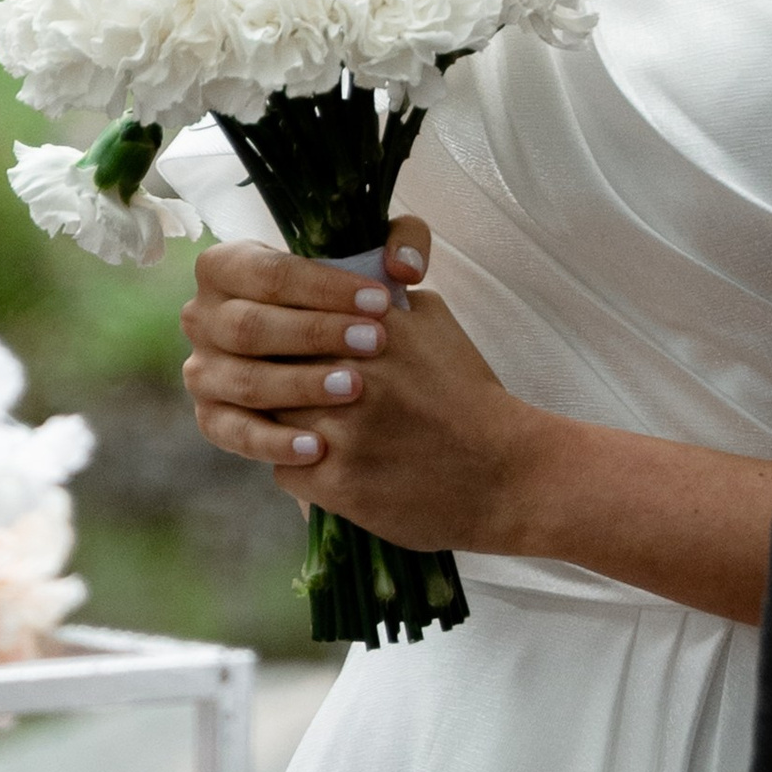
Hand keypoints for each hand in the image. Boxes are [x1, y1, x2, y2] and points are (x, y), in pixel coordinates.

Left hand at [180, 217, 525, 545]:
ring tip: (296, 425)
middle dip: (271, 377)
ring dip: (277, 423)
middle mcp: (352, 377)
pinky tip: (320, 461)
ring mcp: (341, 433)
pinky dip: (295, 466)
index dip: (280, 332)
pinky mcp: (338, 483)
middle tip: (276, 385)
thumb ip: (385, 302)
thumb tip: (344, 287)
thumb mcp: (436, 324)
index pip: (291, 317)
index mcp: (373, 329)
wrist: (503, 471)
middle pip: (271, 367)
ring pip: (268, 420)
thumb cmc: (470, 395)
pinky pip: (283, 469)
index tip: (282, 343)